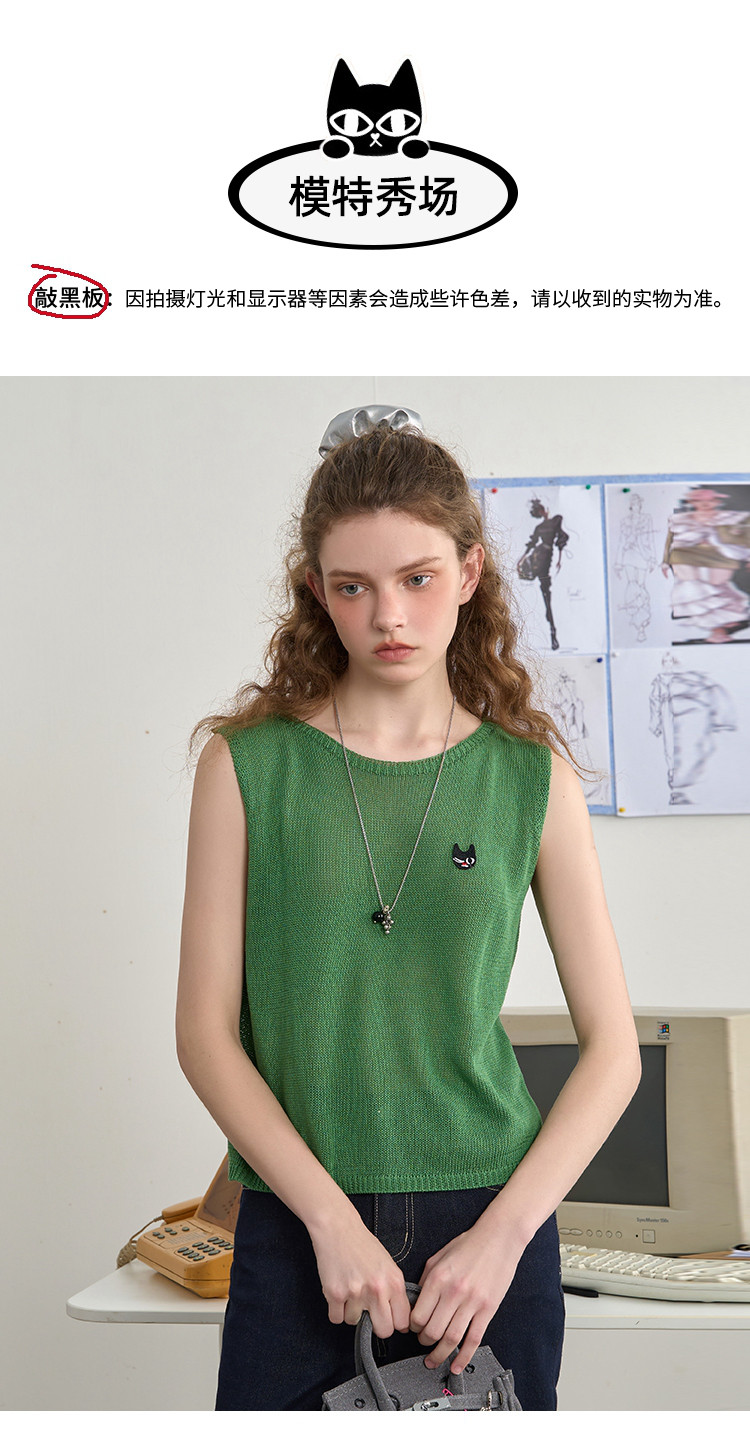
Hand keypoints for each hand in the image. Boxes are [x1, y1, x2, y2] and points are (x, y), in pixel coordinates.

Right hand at [308, 1208, 411, 1341]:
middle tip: (370, 1314)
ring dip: (351, 1312)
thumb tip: (400, 1318)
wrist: (338, 1227)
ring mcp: (355, 1293)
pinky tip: (338, 1292)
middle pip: (384, 1331)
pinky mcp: (334, 1294)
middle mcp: (377, 1289)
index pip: (403, 1322)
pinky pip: (336, 1318)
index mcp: (394, 1281)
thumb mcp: (389, 1265)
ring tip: (350, 1290)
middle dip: (377, 1326)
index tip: (390, 1320)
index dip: (396, 1324)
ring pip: (355, 1323)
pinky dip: (336, 1310)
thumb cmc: (362, 1244)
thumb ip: (394, 1290)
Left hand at [409, 1215, 524, 1375]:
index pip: (418, 1315)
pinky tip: (456, 1365)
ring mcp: (472, 1302)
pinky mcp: (488, 1309)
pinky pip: (473, 1339)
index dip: (412, 1327)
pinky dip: (463, 1356)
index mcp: (438, 1278)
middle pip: (432, 1331)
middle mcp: (453, 1292)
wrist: (499, 1237)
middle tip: (423, 1343)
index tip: (414, 1329)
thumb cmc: (469, 1244)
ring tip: (434, 1359)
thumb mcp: (439, 1256)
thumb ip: (426, 1280)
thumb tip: (417, 1302)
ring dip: (440, 1354)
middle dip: (424, 1342)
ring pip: (451, 1339)